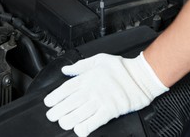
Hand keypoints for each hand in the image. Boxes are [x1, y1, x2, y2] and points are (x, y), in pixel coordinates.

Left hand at [44, 52, 167, 136]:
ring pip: (79, 113)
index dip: (55, 97)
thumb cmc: (121, 68)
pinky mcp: (110, 111)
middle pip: (69, 103)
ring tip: (62, 123)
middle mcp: (92, 90)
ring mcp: (101, 101)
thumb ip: (80, 65)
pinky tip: (79, 130)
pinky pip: (95, 121)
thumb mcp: (98, 59)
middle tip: (52, 116)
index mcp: (87, 78)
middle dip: (58, 111)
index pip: (66, 89)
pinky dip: (86, 127)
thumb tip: (66, 69)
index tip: (48, 102)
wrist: (141, 76)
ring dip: (68, 120)